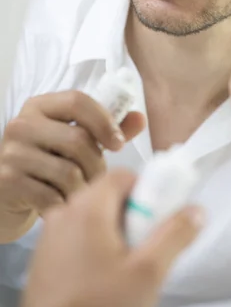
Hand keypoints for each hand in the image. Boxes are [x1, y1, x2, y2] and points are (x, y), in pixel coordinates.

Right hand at [0, 91, 144, 241]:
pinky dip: (65, 204)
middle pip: (78, 140)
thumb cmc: (48, 160)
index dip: (104, 121)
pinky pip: (51, 196)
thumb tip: (140, 118)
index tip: (118, 143)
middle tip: (99, 179)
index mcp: (40, 106)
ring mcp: (12, 153)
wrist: (6, 191)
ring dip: (84, 189)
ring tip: (83, 193)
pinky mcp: (7, 181)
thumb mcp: (73, 138)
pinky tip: (65, 205)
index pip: (78, 101)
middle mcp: (21, 124)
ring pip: (68, 172)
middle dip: (97, 165)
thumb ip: (106, 128)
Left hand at [16, 170, 203, 306]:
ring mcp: (50, 234)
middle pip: (108, 193)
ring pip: (92, 214)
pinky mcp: (44, 254)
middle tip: (144, 245)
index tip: (157, 218)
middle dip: (132, 212)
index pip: (123, 174)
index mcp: (87, 208)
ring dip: (113, 228)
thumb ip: (175, 235)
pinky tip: (102, 274)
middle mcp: (64, 213)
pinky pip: (76, 232)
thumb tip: (197, 210)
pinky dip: (93, 242)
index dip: (147, 190)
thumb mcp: (149, 273)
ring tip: (124, 264)